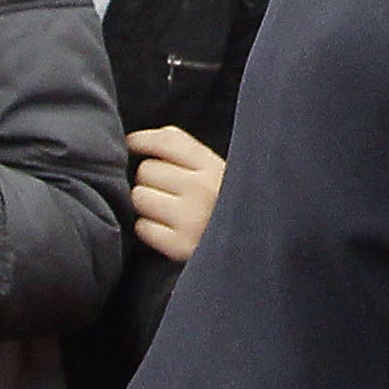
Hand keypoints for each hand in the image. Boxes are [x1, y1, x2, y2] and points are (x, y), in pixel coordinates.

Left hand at [125, 125, 224, 263]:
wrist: (256, 248)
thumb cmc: (232, 208)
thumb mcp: (224, 174)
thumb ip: (191, 156)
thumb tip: (139, 141)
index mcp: (216, 167)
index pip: (168, 141)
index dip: (142, 140)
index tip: (133, 144)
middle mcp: (203, 189)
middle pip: (147, 170)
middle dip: (151, 180)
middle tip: (168, 192)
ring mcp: (191, 219)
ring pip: (139, 197)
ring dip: (148, 204)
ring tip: (168, 212)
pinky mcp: (180, 246)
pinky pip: (143, 227)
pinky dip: (150, 229)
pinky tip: (168, 230)